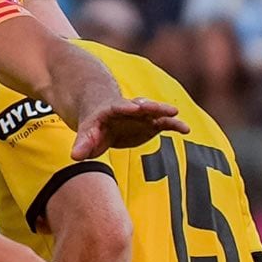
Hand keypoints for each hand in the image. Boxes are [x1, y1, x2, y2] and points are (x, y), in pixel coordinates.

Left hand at [71, 97, 188, 158]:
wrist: (103, 119)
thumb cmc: (93, 127)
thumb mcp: (86, 135)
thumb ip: (83, 144)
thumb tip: (75, 156)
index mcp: (109, 110)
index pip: (118, 107)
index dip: (126, 107)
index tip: (134, 107)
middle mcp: (128, 110)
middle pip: (138, 105)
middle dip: (147, 105)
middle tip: (155, 107)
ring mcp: (141, 116)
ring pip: (154, 111)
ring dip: (163, 111)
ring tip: (174, 114)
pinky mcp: (151, 124)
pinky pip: (164, 123)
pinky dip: (174, 125)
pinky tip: (186, 130)